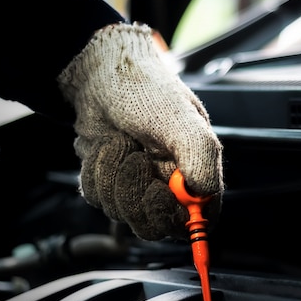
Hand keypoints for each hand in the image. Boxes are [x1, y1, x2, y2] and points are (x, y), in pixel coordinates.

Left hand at [57, 23, 222, 239]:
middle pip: (154, 225)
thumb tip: (205, 195)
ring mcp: (139, 187)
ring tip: (120, 141)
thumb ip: (201, 157)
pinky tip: (106, 146)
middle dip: (135, 191)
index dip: (180, 218)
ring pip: (120, 211)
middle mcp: (171, 185)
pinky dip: (95, 170)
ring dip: (112, 174)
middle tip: (136, 157)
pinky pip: (98, 197)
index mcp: (198, 172)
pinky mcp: (112, 183)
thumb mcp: (181, 121)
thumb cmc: (147, 91)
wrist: (102, 76)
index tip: (158, 193)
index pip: (202, 220)